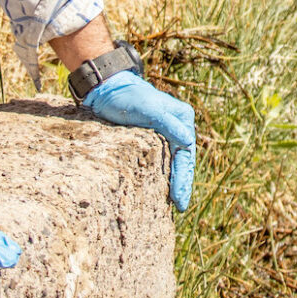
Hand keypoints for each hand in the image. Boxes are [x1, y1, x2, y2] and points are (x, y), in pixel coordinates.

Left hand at [81, 71, 195, 210]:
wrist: (108, 90)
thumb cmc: (126, 98)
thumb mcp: (147, 109)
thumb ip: (168, 124)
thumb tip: (188, 141)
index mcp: (183, 117)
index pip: (185, 154)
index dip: (183, 178)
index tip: (179, 200)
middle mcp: (179, 125)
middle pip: (184, 159)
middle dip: (183, 183)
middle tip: (179, 207)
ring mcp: (168, 131)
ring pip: (176, 160)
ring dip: (176, 180)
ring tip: (175, 202)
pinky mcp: (154, 137)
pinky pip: (165, 158)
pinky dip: (166, 173)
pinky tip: (164, 187)